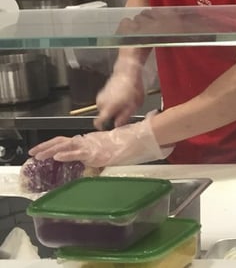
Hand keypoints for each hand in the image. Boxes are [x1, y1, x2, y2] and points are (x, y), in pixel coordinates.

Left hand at [30, 113, 170, 167]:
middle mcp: (88, 141)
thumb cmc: (130, 143)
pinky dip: (66, 153)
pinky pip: (78, 152)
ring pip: (66, 145)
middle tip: (31, 153)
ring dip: (50, 150)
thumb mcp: (112, 151)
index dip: (53, 144)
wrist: (140, 138)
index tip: (42, 150)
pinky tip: (56, 156)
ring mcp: (92, 146)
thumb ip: (101, 154)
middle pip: (62, 141)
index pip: (68, 141)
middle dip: (45, 147)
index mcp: (90, 140)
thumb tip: (96, 160)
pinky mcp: (96, 151)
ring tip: (37, 155)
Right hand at [94, 57, 145, 129]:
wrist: (127, 71)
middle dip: (111, 117)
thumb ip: (125, 116)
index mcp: (108, 107)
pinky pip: (105, 102)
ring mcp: (100, 97)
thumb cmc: (133, 88)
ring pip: (104, 109)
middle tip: (122, 115)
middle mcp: (101, 103)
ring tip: (123, 105)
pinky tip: (120, 99)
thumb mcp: (134, 105)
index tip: (109, 129)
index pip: (98, 122)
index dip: (102, 128)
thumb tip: (118, 125)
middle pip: (103, 116)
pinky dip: (110, 103)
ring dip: (111, 109)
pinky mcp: (102, 92)